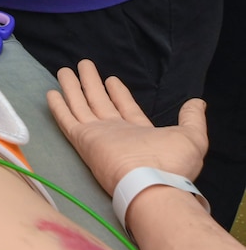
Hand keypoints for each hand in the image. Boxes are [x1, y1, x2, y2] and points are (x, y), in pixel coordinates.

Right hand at [47, 60, 207, 195]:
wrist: (151, 185)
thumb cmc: (171, 163)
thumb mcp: (191, 137)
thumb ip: (192, 118)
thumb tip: (198, 102)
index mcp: (138, 131)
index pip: (124, 106)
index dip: (118, 92)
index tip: (111, 79)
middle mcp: (115, 131)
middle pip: (99, 101)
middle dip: (91, 83)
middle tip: (83, 64)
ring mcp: (97, 135)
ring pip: (80, 105)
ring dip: (73, 87)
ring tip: (64, 70)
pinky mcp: (83, 140)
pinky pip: (67, 119)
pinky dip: (59, 107)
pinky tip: (51, 93)